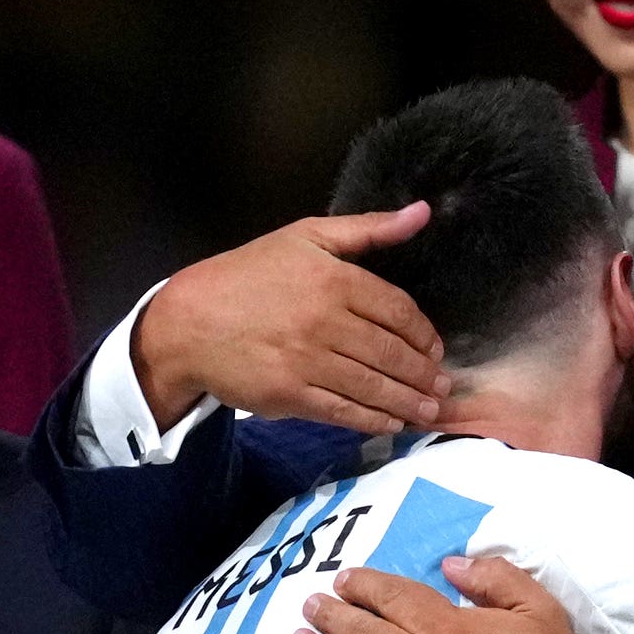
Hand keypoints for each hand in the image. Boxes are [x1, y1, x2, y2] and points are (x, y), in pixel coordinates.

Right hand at [131, 204, 451, 432]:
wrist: (190, 320)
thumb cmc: (249, 274)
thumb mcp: (306, 236)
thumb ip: (367, 229)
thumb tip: (422, 212)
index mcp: (333, 279)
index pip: (398, 309)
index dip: (424, 333)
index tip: (435, 348)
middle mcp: (324, 321)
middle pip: (391, 352)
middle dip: (424, 373)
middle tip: (443, 385)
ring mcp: (307, 361)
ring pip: (373, 385)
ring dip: (409, 400)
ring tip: (430, 408)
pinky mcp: (290, 395)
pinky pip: (344, 411)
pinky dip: (374, 419)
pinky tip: (394, 422)